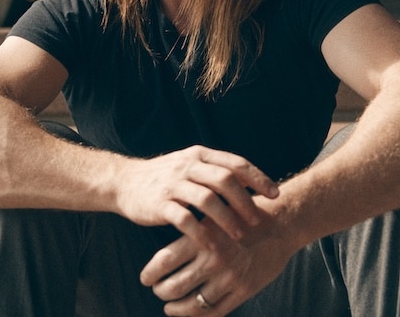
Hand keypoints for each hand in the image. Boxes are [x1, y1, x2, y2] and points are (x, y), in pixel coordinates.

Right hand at [113, 146, 277, 242]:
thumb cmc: (164, 177)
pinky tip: (213, 245)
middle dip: (245, 201)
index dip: (258, 178)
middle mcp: (188, 166)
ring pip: (207, 199)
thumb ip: (215, 170)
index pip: (235, 163)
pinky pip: (185, 219)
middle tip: (257, 220)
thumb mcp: (190, 165)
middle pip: (225, 180)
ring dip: (227, 219)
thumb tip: (251, 182)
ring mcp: (173, 184)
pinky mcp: (159, 204)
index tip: (275, 194)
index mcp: (199, 155)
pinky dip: (201, 232)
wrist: (124, 182)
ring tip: (239, 236)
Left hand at [139, 210, 297, 315]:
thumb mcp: (213, 215)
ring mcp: (229, 278)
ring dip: (175, 308)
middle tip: (157, 290)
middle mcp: (213, 259)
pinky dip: (198, 316)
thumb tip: (163, 249)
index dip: (150, 273)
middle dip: (160, 291)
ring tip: (169, 306)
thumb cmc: (242, 215)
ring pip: (192, 304)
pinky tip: (191, 312)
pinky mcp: (244, 290)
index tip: (145, 278)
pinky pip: (215, 312)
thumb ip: (191, 232)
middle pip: (173, 286)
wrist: (281, 223)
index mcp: (202, 236)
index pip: (164, 261)